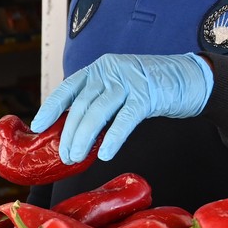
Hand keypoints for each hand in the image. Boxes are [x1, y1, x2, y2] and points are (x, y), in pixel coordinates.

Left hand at [31, 54, 212, 163]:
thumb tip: (72, 130)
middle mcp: (110, 71)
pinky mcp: (147, 95)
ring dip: (84, 138)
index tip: (38, 126)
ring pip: (98, 112)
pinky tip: (104, 154)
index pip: (68, 88)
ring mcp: (128, 81)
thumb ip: (98, 101)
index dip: (51, 107)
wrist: (189, 79)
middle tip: (64, 155)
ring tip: (76, 158)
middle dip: (68, 133)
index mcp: (99, 69)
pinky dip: (112, 138)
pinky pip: (125, 120)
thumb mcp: (118, 88)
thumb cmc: (150, 88)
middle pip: (81, 105)